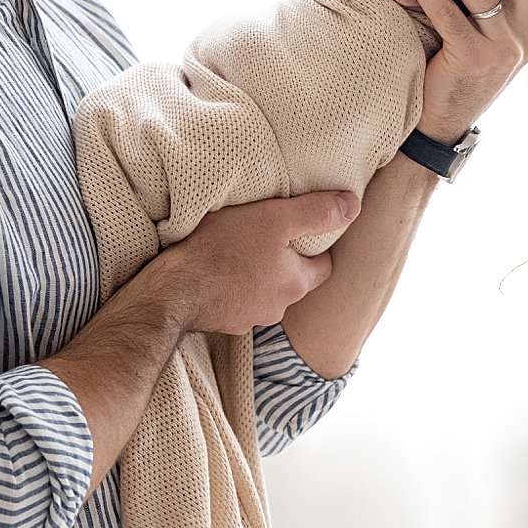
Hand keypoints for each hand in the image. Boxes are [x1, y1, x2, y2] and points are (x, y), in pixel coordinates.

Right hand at [154, 190, 360, 335]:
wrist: (174, 290)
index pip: (324, 265)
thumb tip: (353, 205)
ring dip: (257, 274)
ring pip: (264, 291)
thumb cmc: (222, 249)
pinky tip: (217, 270)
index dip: (316, 245)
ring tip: (238, 249)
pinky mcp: (223, 322)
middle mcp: (279, 307)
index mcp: (297, 282)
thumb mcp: (274, 218)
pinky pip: (236, 300)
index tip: (302, 228)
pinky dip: (232, 287)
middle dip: (285, 260)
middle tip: (268, 235)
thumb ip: (315, 212)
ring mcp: (249, 318)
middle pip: (293, 278)